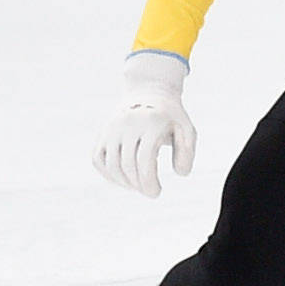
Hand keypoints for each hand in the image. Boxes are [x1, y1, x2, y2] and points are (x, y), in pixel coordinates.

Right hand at [92, 50, 197, 196]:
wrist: (148, 93)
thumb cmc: (170, 117)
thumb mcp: (186, 129)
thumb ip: (187, 151)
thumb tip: (180, 173)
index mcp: (151, 123)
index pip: (144, 160)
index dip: (149, 182)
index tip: (156, 193)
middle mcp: (127, 124)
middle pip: (128, 165)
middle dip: (139, 186)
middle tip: (150, 192)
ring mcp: (112, 128)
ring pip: (111, 164)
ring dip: (124, 183)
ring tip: (139, 187)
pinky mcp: (102, 133)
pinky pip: (98, 159)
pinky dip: (108, 174)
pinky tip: (124, 180)